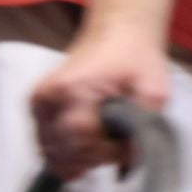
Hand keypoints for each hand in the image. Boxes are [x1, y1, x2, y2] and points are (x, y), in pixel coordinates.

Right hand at [30, 23, 170, 179]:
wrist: (116, 33)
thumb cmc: (136, 59)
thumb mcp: (154, 90)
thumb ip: (145, 126)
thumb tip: (133, 157)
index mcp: (73, 90)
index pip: (81, 140)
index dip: (106, 152)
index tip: (127, 145)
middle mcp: (47, 98)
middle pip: (63, 152)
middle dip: (94, 158)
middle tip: (118, 142)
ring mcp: (38, 104)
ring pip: (52, 153)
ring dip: (81, 157)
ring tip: (105, 139)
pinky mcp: (37, 108)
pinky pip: (48, 145)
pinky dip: (69, 152)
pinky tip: (90, 142)